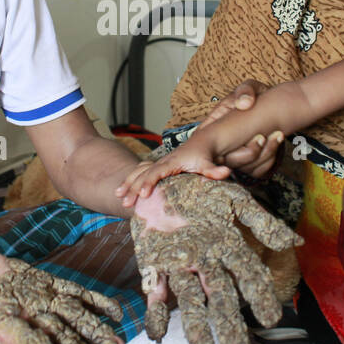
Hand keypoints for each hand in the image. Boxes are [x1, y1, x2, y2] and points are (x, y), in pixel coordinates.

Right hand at [115, 141, 235, 207]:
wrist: (201, 142)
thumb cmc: (204, 154)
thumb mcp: (209, 163)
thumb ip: (215, 170)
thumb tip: (226, 172)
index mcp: (172, 162)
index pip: (157, 172)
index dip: (149, 183)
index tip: (143, 195)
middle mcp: (162, 162)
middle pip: (144, 173)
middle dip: (133, 187)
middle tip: (125, 202)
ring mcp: (158, 163)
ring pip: (138, 172)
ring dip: (128, 183)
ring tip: (118, 195)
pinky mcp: (158, 166)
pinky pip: (140, 172)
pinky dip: (130, 180)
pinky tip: (122, 190)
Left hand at [130, 174, 302, 343]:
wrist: (160, 184)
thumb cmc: (200, 192)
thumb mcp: (233, 199)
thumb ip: (260, 220)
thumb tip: (295, 242)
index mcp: (225, 247)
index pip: (247, 275)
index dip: (259, 297)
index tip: (270, 319)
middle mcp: (204, 262)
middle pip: (220, 295)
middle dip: (228, 322)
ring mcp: (179, 266)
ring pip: (189, 298)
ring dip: (195, 323)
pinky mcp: (154, 267)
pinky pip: (155, 293)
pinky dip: (156, 314)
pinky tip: (158, 333)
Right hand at [199, 80, 281, 177]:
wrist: (276, 108)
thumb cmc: (257, 97)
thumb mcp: (250, 87)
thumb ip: (245, 90)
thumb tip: (243, 103)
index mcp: (216, 124)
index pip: (206, 144)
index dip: (220, 149)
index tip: (243, 138)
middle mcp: (223, 145)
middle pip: (228, 161)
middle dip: (249, 152)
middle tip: (263, 137)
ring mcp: (236, 156)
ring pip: (245, 168)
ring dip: (264, 154)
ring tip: (277, 136)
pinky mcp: (250, 164)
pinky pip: (257, 171)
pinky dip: (269, 161)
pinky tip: (277, 144)